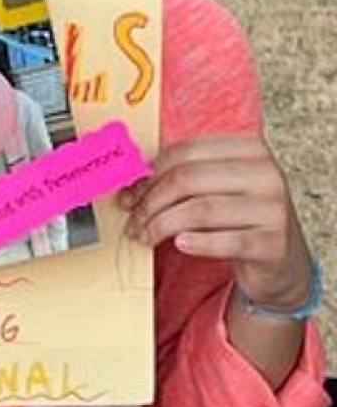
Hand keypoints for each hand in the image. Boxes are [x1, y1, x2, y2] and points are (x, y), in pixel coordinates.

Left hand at [120, 134, 313, 311]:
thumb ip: (178, 179)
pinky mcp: (274, 242)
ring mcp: (273, 207)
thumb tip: (128, 187)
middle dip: (150, 201)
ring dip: (161, 225)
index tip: (129, 194)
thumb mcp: (213, 189)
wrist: (278, 257)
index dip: (149, 174)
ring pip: (200, 209)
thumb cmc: (236, 217)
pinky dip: (196, 243)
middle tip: (132, 220)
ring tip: (145, 236)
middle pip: (188, 179)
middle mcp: (265, 173)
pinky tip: (180, 244)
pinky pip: (226, 241)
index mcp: (249, 148)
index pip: (185, 152)